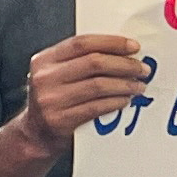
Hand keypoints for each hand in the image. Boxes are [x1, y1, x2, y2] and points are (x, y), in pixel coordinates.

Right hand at [17, 34, 148, 154]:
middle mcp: (45, 77)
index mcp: (44, 60)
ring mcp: (51, 99)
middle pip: (94, 62)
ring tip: (138, 86)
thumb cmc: (54, 99)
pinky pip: (97, 107)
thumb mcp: (56, 73)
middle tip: (142, 69)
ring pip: (99, 85)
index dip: (112, 43)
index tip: (134, 47)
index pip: (82, 43)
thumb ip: (79, 60)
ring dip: (125, 85)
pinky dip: (116, 102)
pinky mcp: (61, 119)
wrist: (35, 134)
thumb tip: (123, 52)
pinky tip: (125, 100)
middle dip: (125, 64)